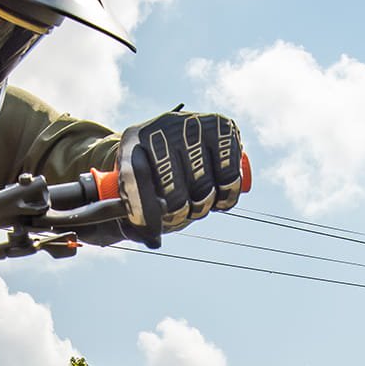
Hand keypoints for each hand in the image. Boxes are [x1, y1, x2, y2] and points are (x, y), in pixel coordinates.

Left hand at [116, 110, 243, 240]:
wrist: (179, 134)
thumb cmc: (153, 169)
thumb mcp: (134, 185)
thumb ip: (133, 215)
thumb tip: (153, 241)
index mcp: (134, 139)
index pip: (135, 179)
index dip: (143, 213)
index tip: (151, 236)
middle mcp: (164, 126)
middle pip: (174, 194)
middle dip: (177, 214)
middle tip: (178, 212)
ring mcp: (195, 124)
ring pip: (204, 191)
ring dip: (201, 207)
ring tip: (196, 198)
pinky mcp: (224, 128)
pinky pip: (230, 180)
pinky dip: (225, 196)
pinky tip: (217, 190)